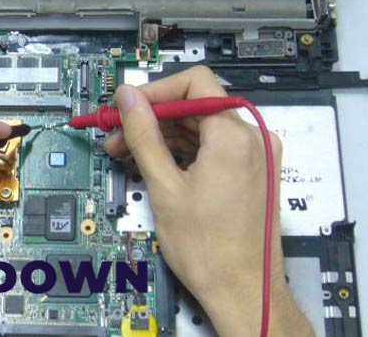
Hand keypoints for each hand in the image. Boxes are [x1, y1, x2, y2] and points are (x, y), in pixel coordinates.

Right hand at [105, 66, 311, 336]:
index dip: (155, 91)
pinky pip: (212, 148)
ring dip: (162, 138)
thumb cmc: (209, 249)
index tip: (126, 107)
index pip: (194, 82)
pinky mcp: (251, 173)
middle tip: (117, 136)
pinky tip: (154, 167)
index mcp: (235, 136)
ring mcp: (256, 156)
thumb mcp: (164, 185)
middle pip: (194, 105)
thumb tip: (128, 98)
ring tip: (128, 157)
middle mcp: (253, 139)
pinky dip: (181, 153)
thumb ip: (143, 134)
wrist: (242, 291)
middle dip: (152, 119)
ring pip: (200, 128)